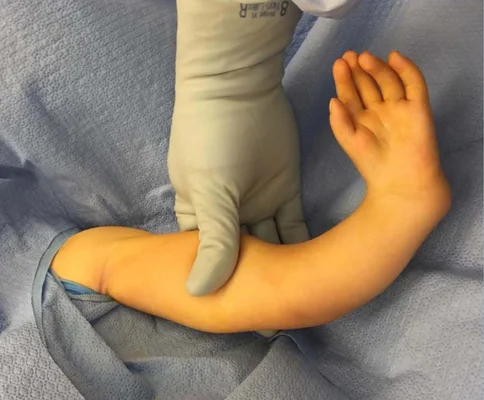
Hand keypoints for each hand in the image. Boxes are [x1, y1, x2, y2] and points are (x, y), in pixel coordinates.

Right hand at [169, 0, 307, 296]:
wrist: (239, 87)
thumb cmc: (212, 138)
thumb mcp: (210, 191)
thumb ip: (213, 241)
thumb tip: (199, 294)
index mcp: (201, 218)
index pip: (209, 262)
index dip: (222, 289)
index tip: (241, 319)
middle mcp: (229, 215)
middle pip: (243, 258)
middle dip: (259, 284)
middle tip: (278, 320)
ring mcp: (258, 202)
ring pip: (272, 243)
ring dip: (286, 268)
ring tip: (303, 301)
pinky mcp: (284, 189)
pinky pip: (294, 223)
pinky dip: (303, 244)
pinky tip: (318, 269)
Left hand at [330, 51, 449, 210]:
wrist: (401, 180)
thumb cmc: (372, 164)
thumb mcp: (349, 142)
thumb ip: (339, 122)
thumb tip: (333, 100)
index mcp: (361, 119)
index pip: (351, 94)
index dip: (344, 79)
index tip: (338, 63)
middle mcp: (379, 111)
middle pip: (368, 84)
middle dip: (358, 70)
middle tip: (349, 55)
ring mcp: (399, 108)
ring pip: (388, 80)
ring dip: (377, 67)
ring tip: (363, 57)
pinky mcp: (418, 107)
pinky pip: (414, 83)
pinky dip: (406, 69)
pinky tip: (394, 57)